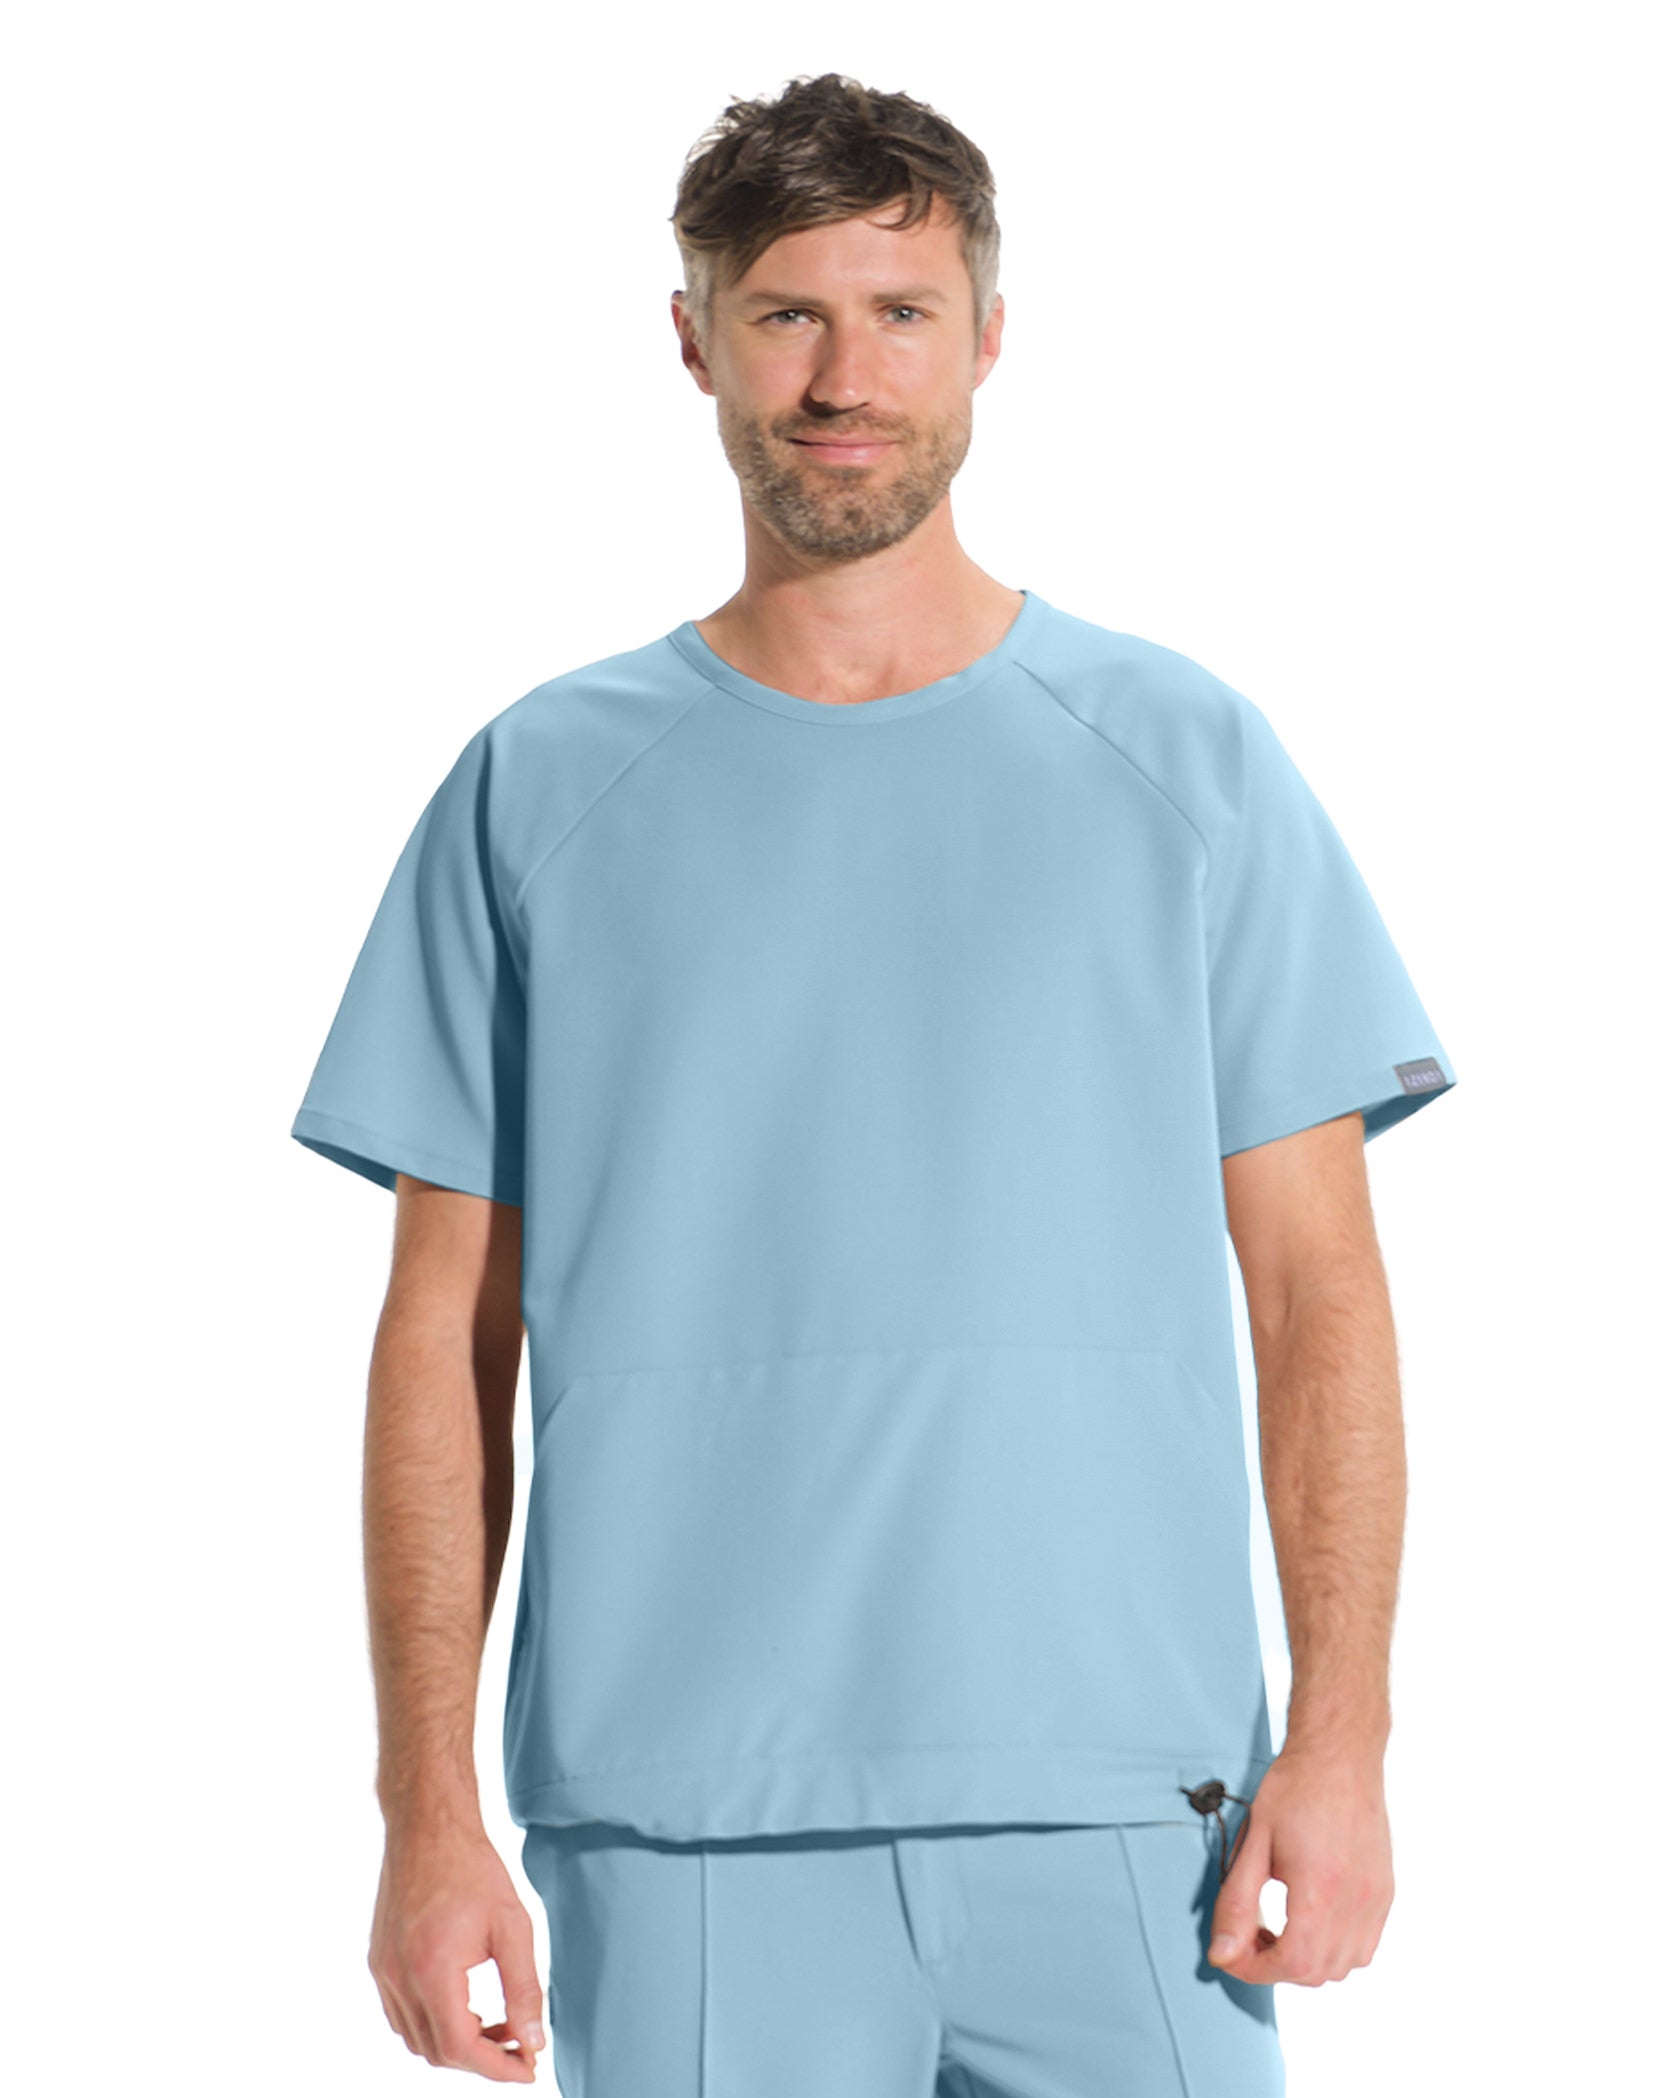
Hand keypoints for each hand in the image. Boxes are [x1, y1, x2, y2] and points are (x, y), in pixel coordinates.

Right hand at [368, 1818, 547, 2080]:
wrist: (428, 1826)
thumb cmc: (473, 1868)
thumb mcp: (513, 1926)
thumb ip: (525, 1988)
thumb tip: (534, 2041)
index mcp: (432, 1970)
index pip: (460, 2048)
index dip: (496, 2067)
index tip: (529, 2068)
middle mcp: (399, 1978)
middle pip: (436, 2051)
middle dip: (481, 2059)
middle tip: (520, 2046)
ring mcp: (383, 1972)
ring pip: (417, 2039)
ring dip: (456, 2045)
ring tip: (497, 2026)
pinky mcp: (378, 1962)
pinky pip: (402, 2015)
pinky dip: (433, 2024)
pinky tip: (465, 2005)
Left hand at [1206, 1745, 1393, 1985]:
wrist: (1339, 1754)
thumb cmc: (1295, 1789)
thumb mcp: (1253, 1843)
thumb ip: (1236, 1904)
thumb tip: (1222, 1953)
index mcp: (1320, 1889)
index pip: (1292, 1964)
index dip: (1256, 1970)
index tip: (1232, 1954)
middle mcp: (1356, 1901)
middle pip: (1317, 1972)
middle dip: (1276, 1966)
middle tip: (1248, 1937)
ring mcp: (1376, 1899)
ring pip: (1344, 1965)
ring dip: (1307, 1961)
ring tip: (1278, 1929)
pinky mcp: (1385, 1892)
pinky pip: (1364, 1946)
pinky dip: (1334, 1948)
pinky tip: (1309, 1919)